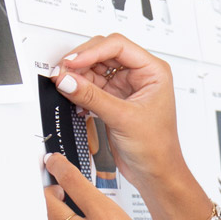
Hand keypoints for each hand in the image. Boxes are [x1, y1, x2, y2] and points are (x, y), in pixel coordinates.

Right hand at [50, 34, 182, 186]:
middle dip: (81, 62)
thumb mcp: (123, 118)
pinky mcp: (113, 100)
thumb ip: (92, 97)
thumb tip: (68, 80)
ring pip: (94, 69)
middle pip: (103, 53)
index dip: (92, 51)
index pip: (118, 46)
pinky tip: (74, 99)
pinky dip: (80, 90)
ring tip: (66, 86)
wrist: (155, 173)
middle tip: (63, 73)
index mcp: (153, 71)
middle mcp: (140, 75)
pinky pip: (91, 86)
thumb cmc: (157, 148)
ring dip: (78, 76)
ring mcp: (125, 87)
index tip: (72, 63)